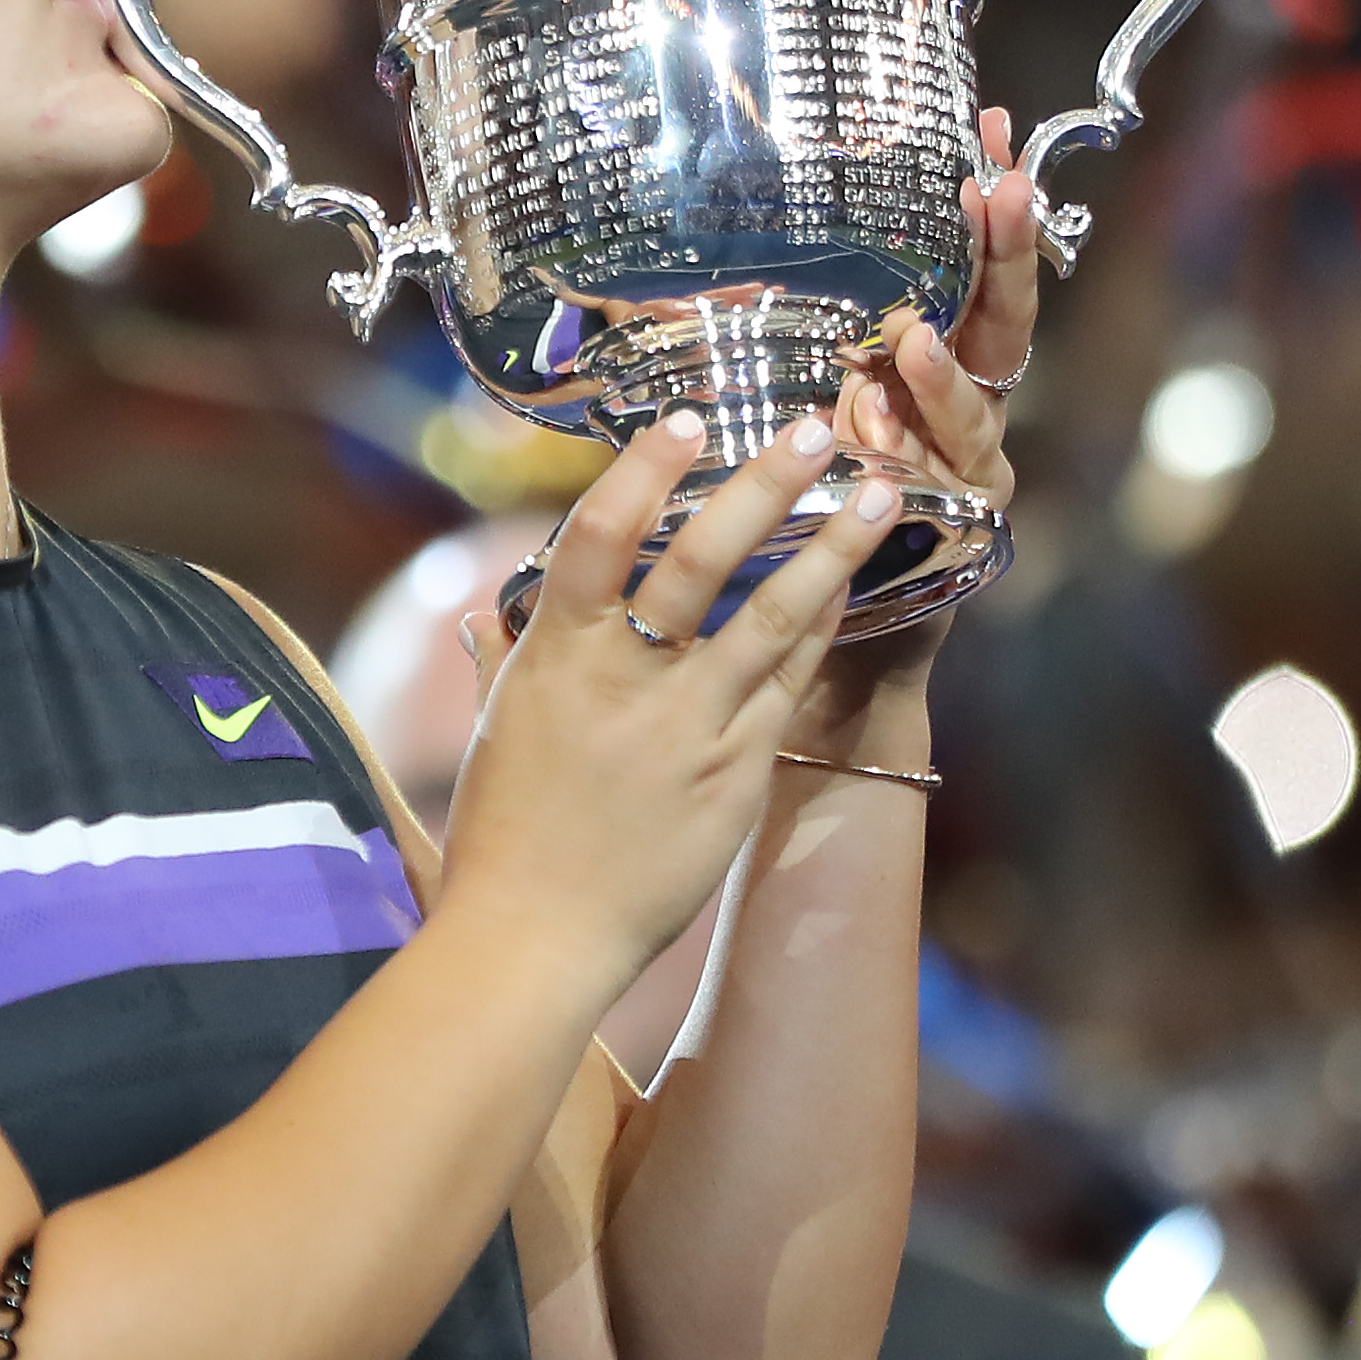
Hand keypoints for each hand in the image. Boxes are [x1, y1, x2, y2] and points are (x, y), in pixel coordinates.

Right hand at [441, 407, 897, 992]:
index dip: (645, 471)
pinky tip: (852, 591)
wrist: (537, 940)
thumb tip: (479, 611)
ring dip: (832, 549)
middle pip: (703, 559)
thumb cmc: (503, 834)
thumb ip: (505, 660)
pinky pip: (788, 687)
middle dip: (764, 485)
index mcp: (556, 656)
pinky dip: (820, 632)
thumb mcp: (498, 731)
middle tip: (814, 430)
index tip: (688, 420)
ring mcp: (689, 727)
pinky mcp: (735, 775)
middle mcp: (626, 680)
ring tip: (881, 496)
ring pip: (775, 618)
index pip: (600, 536)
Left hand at [798, 107, 1040, 722]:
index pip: (959, 268)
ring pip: (978, 396)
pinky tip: (901, 394)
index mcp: (916, 365)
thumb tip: (659, 257)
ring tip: (917, 327)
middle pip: (996, 317)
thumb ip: (754, 341)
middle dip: (1004, 250)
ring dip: (949, 360)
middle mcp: (954, 406)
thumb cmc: (777, 516)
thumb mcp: (764, 406)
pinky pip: (956, 468)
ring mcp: (965, 464)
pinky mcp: (962, 523)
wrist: (799, 648)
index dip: (978, 204)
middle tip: (1003, 183)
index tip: (988, 125)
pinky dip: (930, 429)